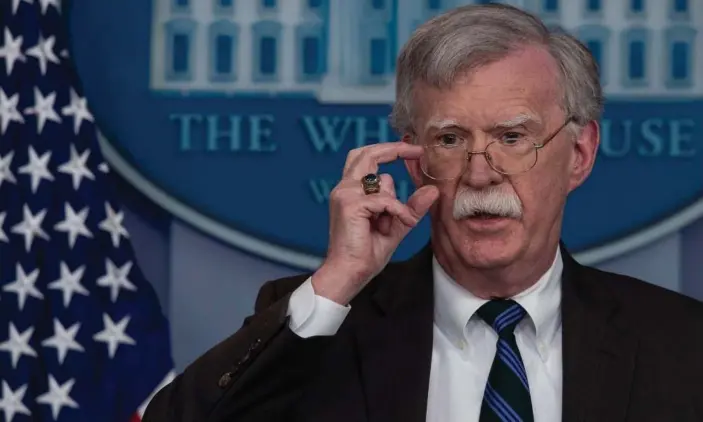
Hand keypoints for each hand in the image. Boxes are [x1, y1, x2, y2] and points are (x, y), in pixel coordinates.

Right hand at [311, 142, 438, 304]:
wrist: (349, 273)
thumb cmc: (366, 253)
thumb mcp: (396, 226)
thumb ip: (412, 207)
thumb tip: (432, 190)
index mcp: (350, 191)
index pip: (366, 157)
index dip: (390, 149)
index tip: (414, 151)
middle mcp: (345, 188)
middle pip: (366, 153)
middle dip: (393, 149)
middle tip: (418, 152)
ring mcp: (345, 194)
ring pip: (383, 181)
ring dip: (396, 203)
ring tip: (394, 225)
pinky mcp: (350, 204)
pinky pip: (385, 200)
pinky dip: (397, 212)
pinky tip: (396, 226)